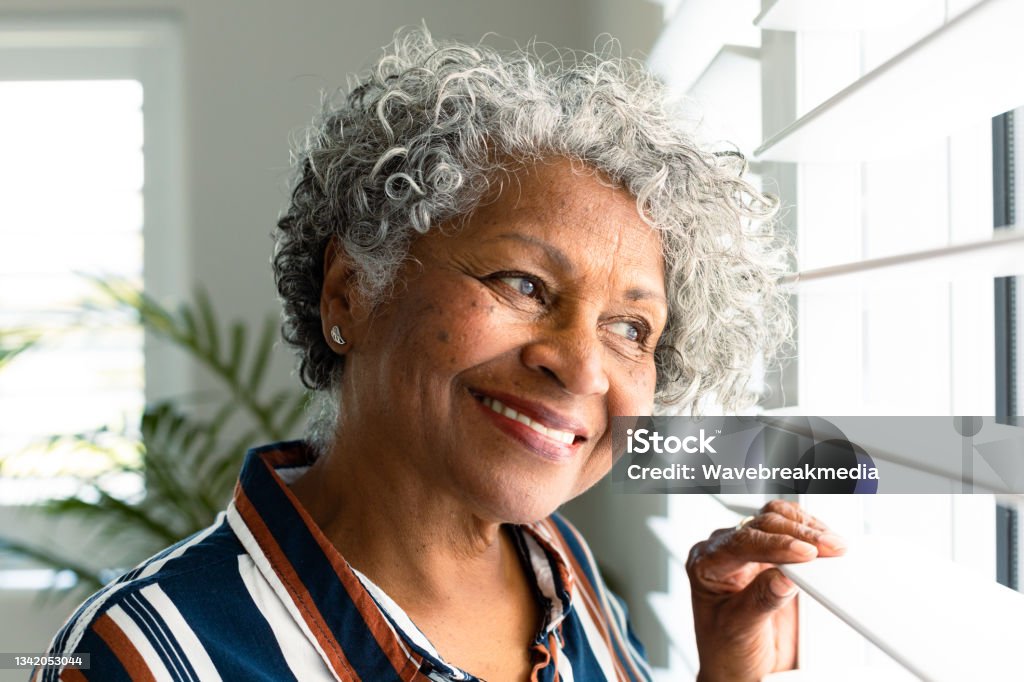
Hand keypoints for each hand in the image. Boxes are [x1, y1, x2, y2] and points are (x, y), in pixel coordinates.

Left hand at [686, 499, 845, 681]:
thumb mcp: (740, 628)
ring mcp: (749, 552)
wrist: (738, 669)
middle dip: (798, 534)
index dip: (776, 545)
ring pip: (776, 520)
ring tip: (833, 544)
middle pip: (761, 525)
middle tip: (830, 547)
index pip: (741, 542)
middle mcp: (725, 551)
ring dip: (807, 528)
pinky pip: (790, 533)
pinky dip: (809, 533)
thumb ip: (760, 600)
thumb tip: (786, 577)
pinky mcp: (773, 557)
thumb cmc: (726, 650)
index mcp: (706, 564)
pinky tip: (825, 542)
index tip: (805, 553)